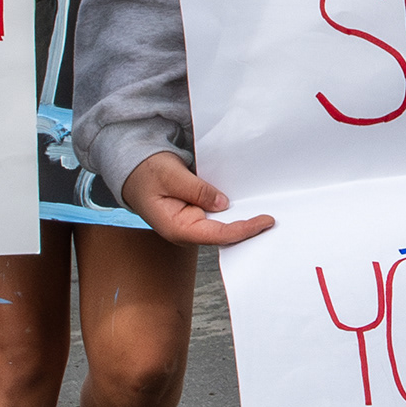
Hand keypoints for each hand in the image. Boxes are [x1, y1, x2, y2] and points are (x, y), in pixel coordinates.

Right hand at [124, 151, 272, 246]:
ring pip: (223, 229)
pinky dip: (234, 214)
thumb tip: (223, 203)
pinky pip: (218, 219)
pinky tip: (249, 207)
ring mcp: (191, 225)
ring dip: (242, 221)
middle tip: (273, 220)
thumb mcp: (171, 175)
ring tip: (266, 215)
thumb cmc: (146, 172)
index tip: (265, 221)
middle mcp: (186, 232)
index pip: (218, 234)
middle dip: (248, 229)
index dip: (244, 229)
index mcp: (177, 228)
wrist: (132, 170)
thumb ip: (196, 189)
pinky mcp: (195, 216)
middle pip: (223, 236)